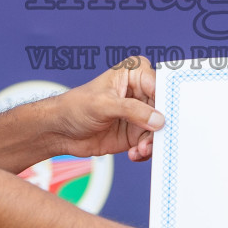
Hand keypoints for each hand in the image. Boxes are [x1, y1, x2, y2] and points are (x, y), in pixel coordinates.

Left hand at [45, 55, 162, 161]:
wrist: (60, 131)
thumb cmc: (76, 107)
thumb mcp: (103, 104)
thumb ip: (132, 110)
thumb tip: (158, 120)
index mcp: (134, 74)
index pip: (159, 84)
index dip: (166, 100)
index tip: (167, 117)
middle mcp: (141, 92)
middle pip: (164, 109)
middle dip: (160, 127)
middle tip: (152, 140)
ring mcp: (140, 114)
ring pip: (160, 129)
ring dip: (152, 142)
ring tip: (139, 150)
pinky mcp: (136, 133)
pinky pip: (150, 143)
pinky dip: (145, 151)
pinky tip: (133, 153)